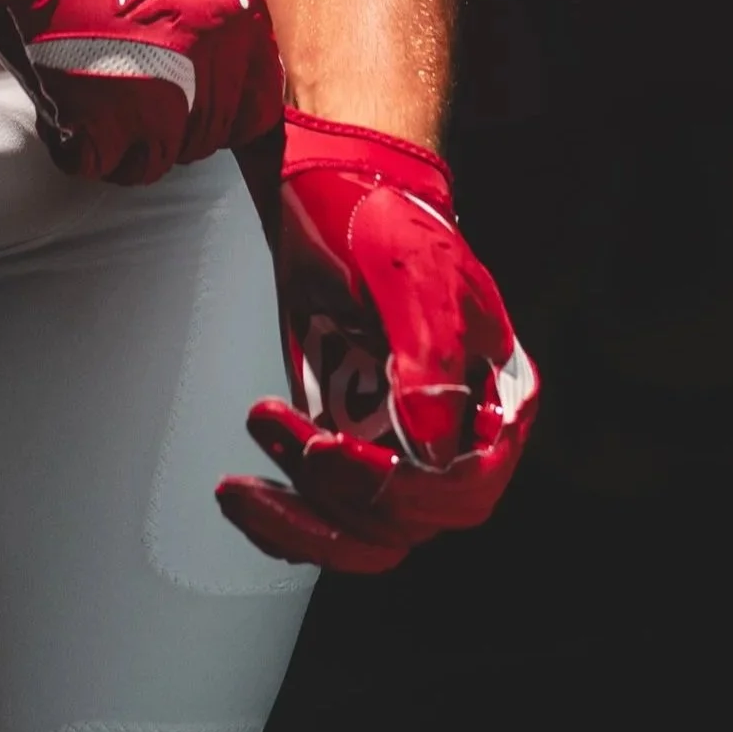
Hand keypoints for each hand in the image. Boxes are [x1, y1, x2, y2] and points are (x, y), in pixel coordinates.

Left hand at [217, 110, 537, 571]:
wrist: (333, 197)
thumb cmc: (387, 224)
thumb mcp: (414, 277)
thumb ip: (430, 359)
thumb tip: (433, 448)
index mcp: (494, 402)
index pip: (465, 487)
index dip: (400, 492)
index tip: (327, 450)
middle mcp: (452, 437)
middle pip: (409, 523)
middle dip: (337, 502)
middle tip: (282, 440)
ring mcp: (397, 448)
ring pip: (364, 534)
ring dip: (300, 524)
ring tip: (238, 488)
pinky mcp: (347, 447)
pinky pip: (326, 517)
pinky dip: (284, 523)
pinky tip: (247, 497)